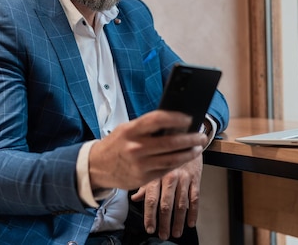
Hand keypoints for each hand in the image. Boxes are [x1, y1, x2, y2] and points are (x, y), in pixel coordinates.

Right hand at [87, 110, 206, 190]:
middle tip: (201, 135)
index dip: (176, 118)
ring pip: (172, 159)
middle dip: (190, 138)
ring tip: (198, 147)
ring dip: (189, 153)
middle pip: (170, 142)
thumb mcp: (127, 129)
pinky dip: (178, 163)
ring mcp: (140, 164)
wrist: (96, 167)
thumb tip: (174, 122)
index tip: (188, 118)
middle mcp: (136, 147)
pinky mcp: (143, 178)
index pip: (157, 120)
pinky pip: (166, 170)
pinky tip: (185, 157)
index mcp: (131, 130)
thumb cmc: (116, 144)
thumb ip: (147, 127)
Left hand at [131, 154, 202, 239]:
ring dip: (179, 220)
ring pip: (181, 203)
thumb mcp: (152, 165)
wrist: (184, 135)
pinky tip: (191, 222)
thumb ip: (145, 184)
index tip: (150, 229)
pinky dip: (193, 211)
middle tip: (163, 235)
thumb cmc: (165, 152)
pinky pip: (195, 197)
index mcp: (156, 174)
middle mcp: (169, 176)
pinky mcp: (196, 178)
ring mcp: (184, 178)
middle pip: (166, 204)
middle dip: (165, 222)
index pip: (151, 199)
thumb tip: (134, 199)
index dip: (150, 216)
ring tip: (176, 232)